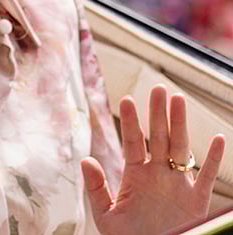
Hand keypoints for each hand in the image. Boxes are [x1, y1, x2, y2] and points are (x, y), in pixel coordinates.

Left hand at [81, 84, 225, 234]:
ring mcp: (177, 184)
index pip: (133, 142)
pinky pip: (207, 176)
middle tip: (158, 88)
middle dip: (158, 114)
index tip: (127, 99)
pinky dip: (213, 159)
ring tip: (178, 100)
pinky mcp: (196, 200)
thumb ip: (96, 188)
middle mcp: (157, 174)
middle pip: (158, 137)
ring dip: (180, 125)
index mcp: (135, 175)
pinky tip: (218, 139)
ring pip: (181, 148)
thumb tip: (86, 160)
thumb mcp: (106, 215)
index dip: (130, 122)